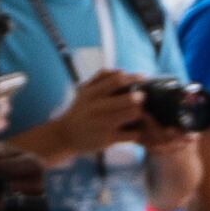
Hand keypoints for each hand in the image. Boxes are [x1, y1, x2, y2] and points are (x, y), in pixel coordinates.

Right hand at [4, 63, 156, 165]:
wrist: (65, 136)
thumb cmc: (80, 111)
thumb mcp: (84, 91)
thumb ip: (101, 77)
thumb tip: (121, 71)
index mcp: (92, 93)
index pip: (118, 80)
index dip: (134, 78)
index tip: (144, 78)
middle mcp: (97, 107)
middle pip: (130, 98)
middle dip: (140, 97)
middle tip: (143, 98)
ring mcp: (103, 124)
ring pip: (134, 114)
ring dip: (140, 113)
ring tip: (140, 113)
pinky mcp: (108, 139)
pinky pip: (132, 133)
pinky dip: (137, 130)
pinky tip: (135, 129)